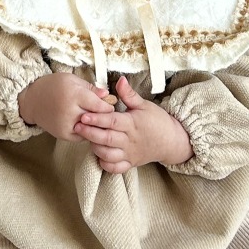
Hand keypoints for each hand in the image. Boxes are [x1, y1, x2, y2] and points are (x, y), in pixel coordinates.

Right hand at [18, 72, 115, 141]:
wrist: (33, 100)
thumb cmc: (53, 86)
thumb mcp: (72, 80)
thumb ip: (90, 88)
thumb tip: (107, 95)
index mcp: (73, 95)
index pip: (99, 105)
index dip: (107, 106)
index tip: (110, 105)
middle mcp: (70, 112)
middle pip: (96, 118)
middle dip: (104, 117)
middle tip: (108, 114)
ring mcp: (66, 125)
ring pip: (91, 129)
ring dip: (97, 126)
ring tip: (99, 121)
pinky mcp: (63, 135)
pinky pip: (83, 136)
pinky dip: (87, 132)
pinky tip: (87, 126)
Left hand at [73, 75, 191, 173]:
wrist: (171, 141)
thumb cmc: (157, 120)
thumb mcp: (145, 105)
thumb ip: (129, 94)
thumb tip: (120, 80)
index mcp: (132, 124)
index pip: (112, 121)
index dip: (97, 119)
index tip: (84, 115)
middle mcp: (130, 140)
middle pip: (107, 139)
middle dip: (90, 133)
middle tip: (77, 126)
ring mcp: (130, 154)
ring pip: (108, 154)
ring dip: (95, 148)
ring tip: (87, 138)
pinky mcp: (130, 164)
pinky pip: (115, 168)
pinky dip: (105, 164)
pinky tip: (98, 154)